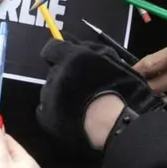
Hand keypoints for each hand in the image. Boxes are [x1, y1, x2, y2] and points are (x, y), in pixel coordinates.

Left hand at [36, 38, 162, 150]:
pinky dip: (55, 111)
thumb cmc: (120, 89)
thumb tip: (79, 44)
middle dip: (64, 75)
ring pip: (50, 89)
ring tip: (79, 104)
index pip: (52, 48)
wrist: (114, 123)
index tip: (69, 60)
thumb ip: (93, 50)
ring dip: (60, 93)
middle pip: (54, 70)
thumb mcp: (110, 60)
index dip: (60, 53)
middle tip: (82, 86)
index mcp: (71, 57)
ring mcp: (49, 95)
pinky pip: (46, 109)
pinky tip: (70, 115)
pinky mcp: (46, 115)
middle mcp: (56, 73)